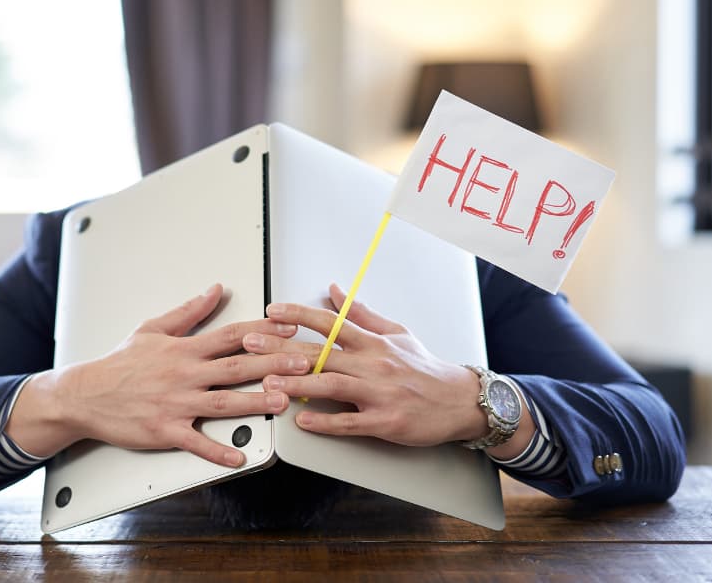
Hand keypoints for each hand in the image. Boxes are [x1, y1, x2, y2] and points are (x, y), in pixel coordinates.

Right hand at [6, 284, 309, 466]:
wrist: (85, 395)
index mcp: (185, 349)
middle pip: (236, 366)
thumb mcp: (153, 328)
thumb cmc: (120, 363)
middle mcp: (184, 374)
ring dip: (254, 401)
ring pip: (223, 402)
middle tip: (302, 363)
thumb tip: (216, 290)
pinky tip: (240, 456)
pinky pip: (196, 442)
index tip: (289, 326)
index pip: (232, 335)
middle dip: (272, 364)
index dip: (263, 329)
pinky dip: (217, 451)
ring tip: (282, 401)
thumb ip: (189, 312)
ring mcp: (176, 403)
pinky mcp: (165, 430)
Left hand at [243, 284, 488, 446]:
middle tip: (251, 344)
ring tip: (268, 383)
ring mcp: (379, 392)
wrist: (459, 401)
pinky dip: (325, 420)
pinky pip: (350, 421)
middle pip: (321, 352)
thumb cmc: (424, 368)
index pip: (329, 322)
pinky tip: (302, 420)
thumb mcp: (395, 333)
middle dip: (282, 347)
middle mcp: (373, 363)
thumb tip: (335, 291)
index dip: (298, 314)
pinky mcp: (385, 421)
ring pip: (332, 384)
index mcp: (373, 341)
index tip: (271, 311)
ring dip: (297, 384)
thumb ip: (361, 313)